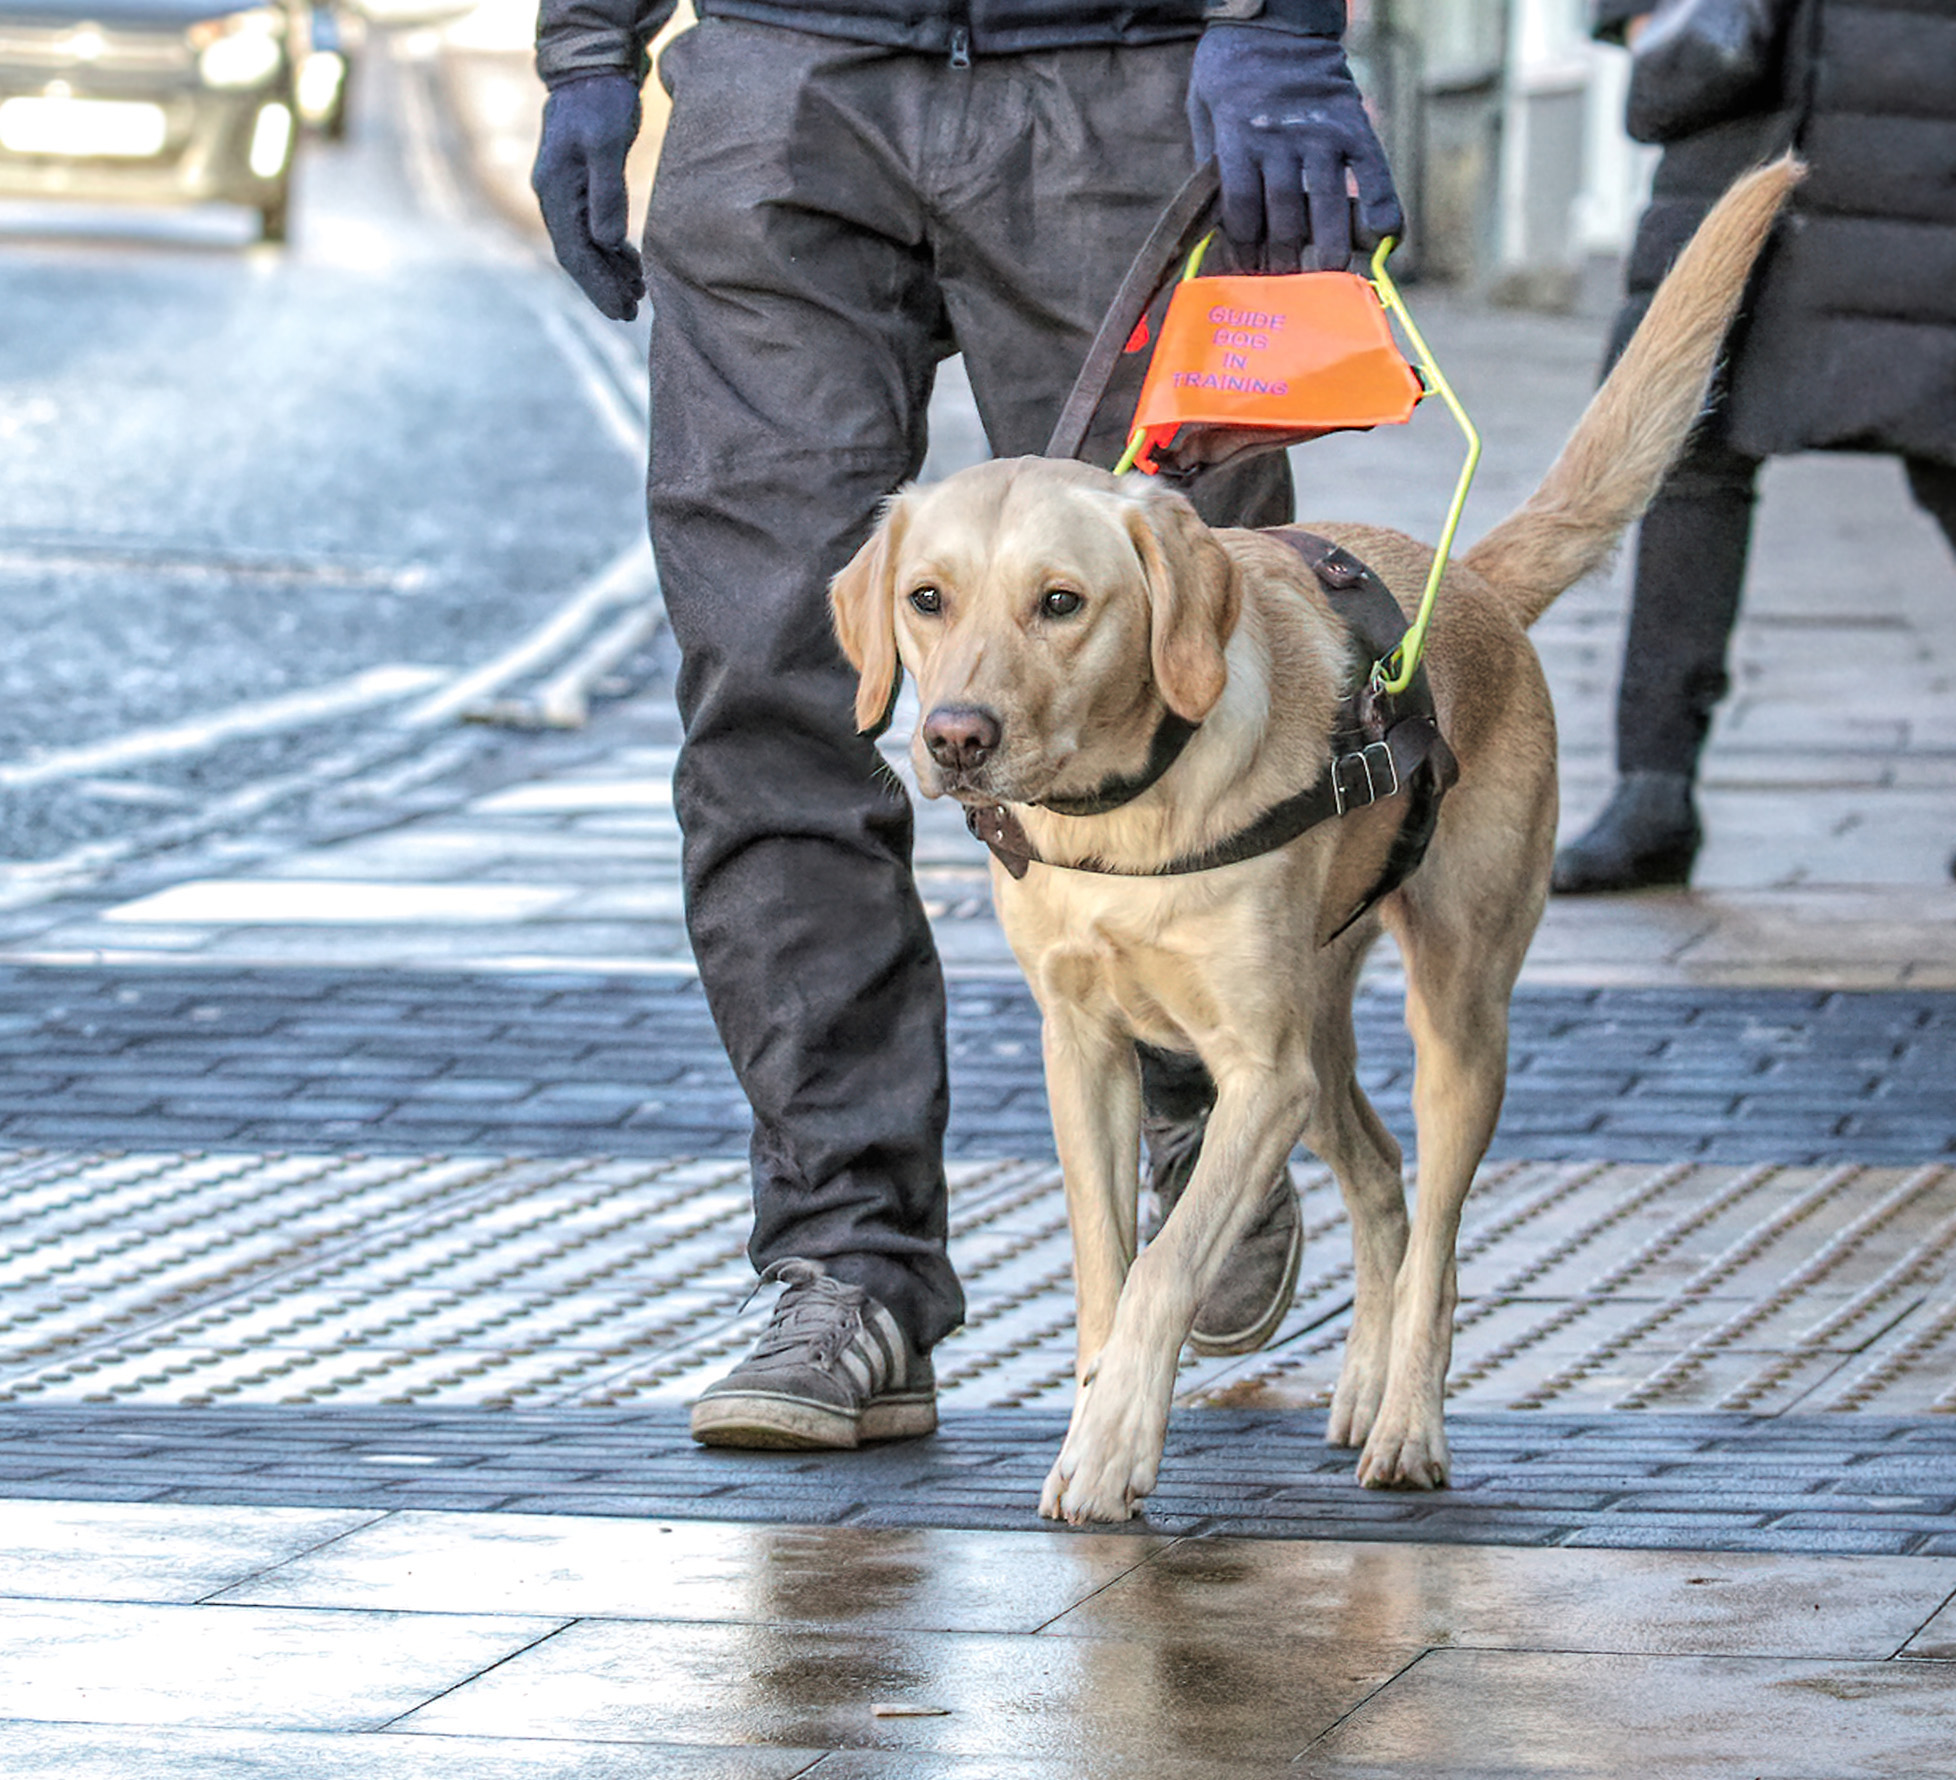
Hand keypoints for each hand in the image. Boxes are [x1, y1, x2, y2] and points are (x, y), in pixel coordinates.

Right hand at [531, 73, 644, 320]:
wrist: (592, 69)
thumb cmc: (601, 102)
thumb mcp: (607, 145)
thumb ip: (607, 195)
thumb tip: (606, 243)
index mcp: (554, 191)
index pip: (573, 252)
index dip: (596, 285)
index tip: (618, 311)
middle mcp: (553, 196)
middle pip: (577, 256)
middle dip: (602, 287)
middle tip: (630, 315)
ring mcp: (565, 192)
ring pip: (586, 245)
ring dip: (610, 272)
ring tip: (638, 296)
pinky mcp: (581, 186)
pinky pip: (593, 229)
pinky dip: (613, 251)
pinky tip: (633, 265)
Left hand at [1187, 26, 1403, 270]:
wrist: (1274, 20)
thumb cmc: (1230, 75)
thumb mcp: (1203, 114)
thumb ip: (1211, 167)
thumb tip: (1219, 231)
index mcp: (1237, 138)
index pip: (1242, 213)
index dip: (1244, 251)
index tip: (1247, 272)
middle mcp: (1281, 138)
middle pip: (1284, 220)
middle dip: (1283, 263)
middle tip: (1285, 287)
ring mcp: (1322, 133)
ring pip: (1326, 209)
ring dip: (1327, 254)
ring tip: (1323, 283)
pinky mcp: (1354, 126)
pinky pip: (1374, 175)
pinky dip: (1382, 210)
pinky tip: (1383, 240)